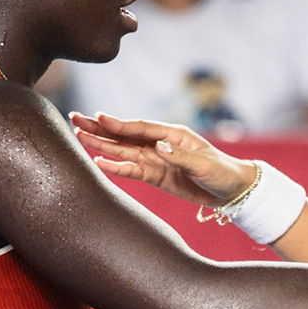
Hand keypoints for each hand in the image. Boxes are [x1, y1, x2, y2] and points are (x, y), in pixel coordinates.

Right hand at [72, 112, 255, 207]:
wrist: (231, 191)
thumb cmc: (222, 171)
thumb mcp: (205, 164)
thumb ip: (181, 156)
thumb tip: (158, 147)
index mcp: (173, 135)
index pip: (140, 128)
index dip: (120, 124)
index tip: (99, 117)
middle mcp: (160, 144)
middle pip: (125, 136)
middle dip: (101, 128)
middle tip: (75, 119)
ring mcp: (156, 160)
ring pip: (124, 151)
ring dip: (102, 145)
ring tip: (79, 136)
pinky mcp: (156, 176)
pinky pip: (132, 171)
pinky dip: (116, 167)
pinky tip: (99, 162)